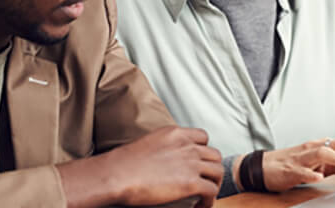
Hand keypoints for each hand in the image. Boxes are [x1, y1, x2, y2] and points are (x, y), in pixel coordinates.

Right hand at [108, 126, 222, 207]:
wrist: (117, 174)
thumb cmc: (123, 164)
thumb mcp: (149, 144)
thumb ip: (164, 147)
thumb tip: (167, 161)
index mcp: (176, 133)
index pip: (203, 137)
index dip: (204, 152)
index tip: (199, 163)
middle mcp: (187, 145)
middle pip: (214, 155)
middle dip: (211, 169)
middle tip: (205, 181)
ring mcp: (191, 163)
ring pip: (218, 172)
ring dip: (214, 185)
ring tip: (205, 196)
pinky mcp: (191, 182)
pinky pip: (211, 191)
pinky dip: (209, 200)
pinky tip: (200, 206)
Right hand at [240, 138, 334, 191]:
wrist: (264, 167)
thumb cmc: (294, 165)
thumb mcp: (321, 164)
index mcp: (324, 147)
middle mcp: (315, 148)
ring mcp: (302, 158)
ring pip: (322, 153)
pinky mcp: (289, 169)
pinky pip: (301, 169)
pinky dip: (311, 172)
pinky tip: (319, 177)